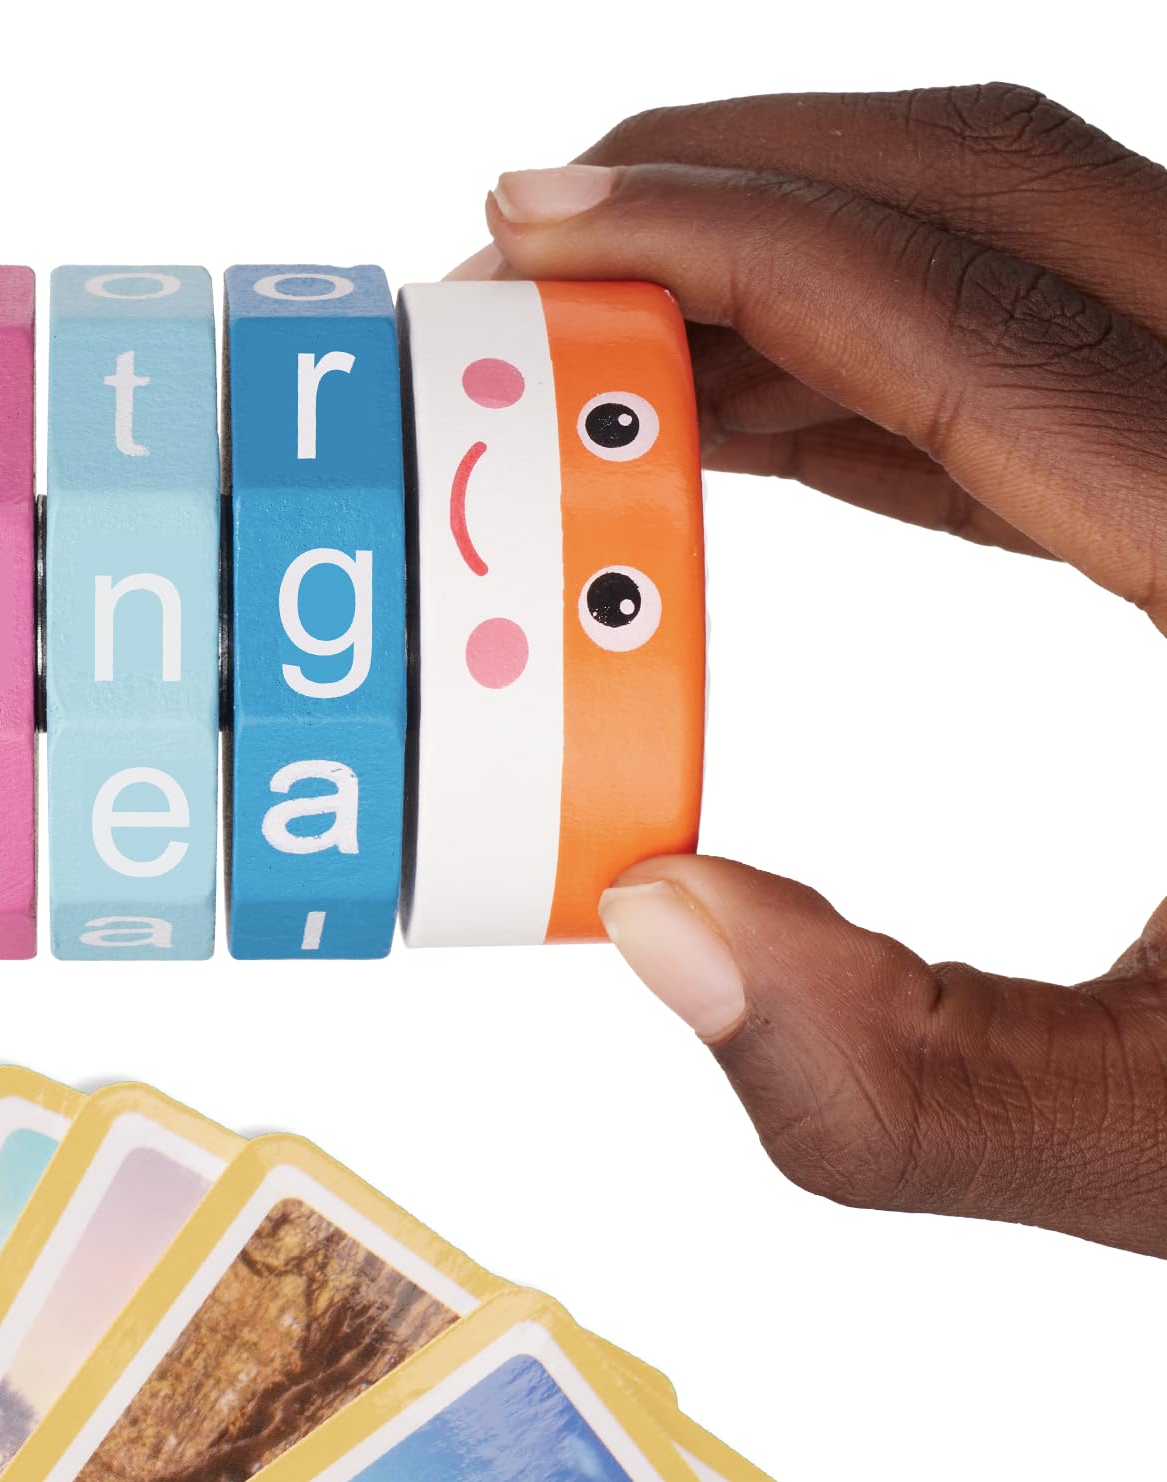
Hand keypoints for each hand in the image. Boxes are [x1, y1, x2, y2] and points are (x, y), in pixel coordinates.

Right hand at [468, 84, 1166, 1255]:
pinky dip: (897, 368)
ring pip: (1046, 247)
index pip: (965, 330)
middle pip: (1014, 194)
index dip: (725, 252)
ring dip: (812, 265)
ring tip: (611, 342)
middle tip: (533, 234)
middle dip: (749, 180)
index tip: (536, 233)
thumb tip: (653, 920)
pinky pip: (1072, 357)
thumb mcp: (1151, 1144)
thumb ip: (882, 1080)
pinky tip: (765, 432)